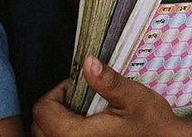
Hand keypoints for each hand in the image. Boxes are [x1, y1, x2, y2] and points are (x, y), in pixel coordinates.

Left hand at [32, 56, 179, 136]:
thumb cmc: (152, 124)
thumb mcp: (132, 97)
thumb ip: (107, 81)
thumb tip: (88, 62)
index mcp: (79, 136)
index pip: (43, 111)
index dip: (56, 92)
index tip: (77, 85)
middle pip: (39, 127)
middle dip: (53, 107)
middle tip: (77, 97)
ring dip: (56, 122)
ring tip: (79, 112)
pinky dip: (64, 133)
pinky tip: (85, 125)